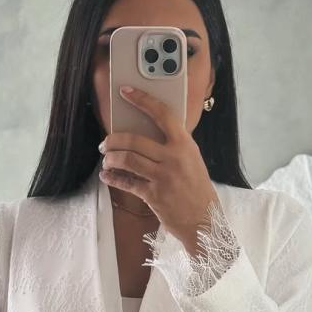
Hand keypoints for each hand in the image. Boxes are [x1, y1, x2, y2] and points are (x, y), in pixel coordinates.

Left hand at [98, 86, 220, 254]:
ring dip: (111, 158)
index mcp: (184, 144)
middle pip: (134, 140)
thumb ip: (173, 145)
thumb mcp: (192, 159)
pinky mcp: (154, 196)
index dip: (142, 100)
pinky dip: (113, 178)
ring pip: (127, 160)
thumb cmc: (196, 188)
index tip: (126, 92)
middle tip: (106, 143)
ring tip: (107, 159)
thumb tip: (145, 133)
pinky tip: (107, 176)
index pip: (162, 114)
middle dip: (113, 140)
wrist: (205, 220)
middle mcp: (174, 158)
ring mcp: (163, 177)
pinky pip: (127, 183)